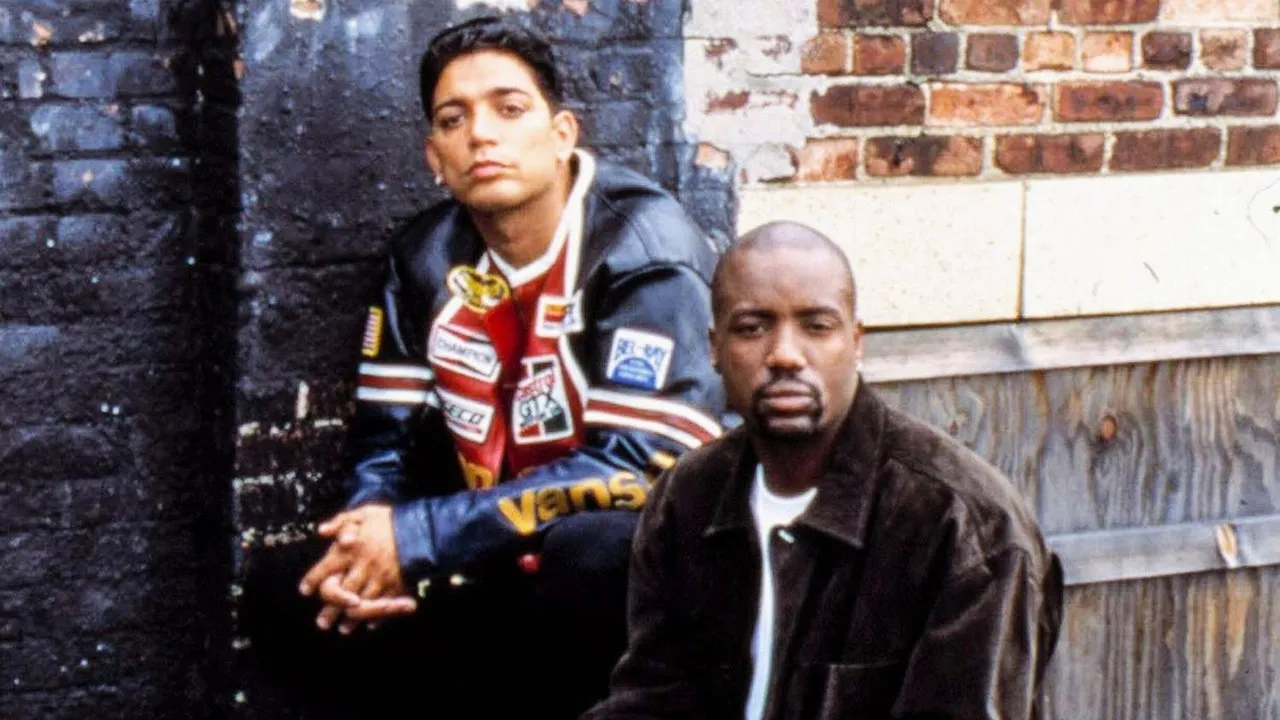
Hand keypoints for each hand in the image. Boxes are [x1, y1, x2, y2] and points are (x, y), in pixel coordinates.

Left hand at [299, 505, 415, 631]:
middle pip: (341, 593)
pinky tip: (370, 624)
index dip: (313, 579)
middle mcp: (362, 566)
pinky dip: (376, 617)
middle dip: (330, 610)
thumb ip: (341, 522)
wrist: (422, 528)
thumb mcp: (364, 513)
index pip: (325, 568)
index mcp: (351, 549)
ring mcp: (380, 577)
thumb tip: (321, 531)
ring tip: (343, 629)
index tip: (305, 590)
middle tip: (322, 623)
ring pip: (361, 602)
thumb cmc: (390, 520)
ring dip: (351, 618)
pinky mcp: (396, 584)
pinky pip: (382, 604)